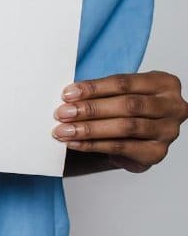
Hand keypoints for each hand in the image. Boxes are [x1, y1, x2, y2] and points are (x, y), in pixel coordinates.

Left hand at [53, 71, 186, 172]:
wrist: (139, 139)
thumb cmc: (129, 109)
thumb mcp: (121, 93)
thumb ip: (102, 92)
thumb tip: (69, 97)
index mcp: (164, 83)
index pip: (124, 83)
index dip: (94, 88)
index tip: (68, 94)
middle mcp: (172, 106)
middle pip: (127, 105)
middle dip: (91, 109)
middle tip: (63, 113)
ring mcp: (168, 131)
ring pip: (125, 127)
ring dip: (90, 129)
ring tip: (65, 130)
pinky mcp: (157, 152)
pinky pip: (122, 147)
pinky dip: (94, 145)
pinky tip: (76, 143)